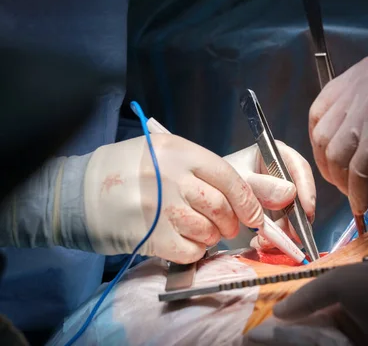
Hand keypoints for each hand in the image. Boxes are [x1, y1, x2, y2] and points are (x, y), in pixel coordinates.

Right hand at [83, 134, 265, 263]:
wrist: (78, 190)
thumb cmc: (127, 169)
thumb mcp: (163, 153)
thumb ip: (199, 168)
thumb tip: (241, 194)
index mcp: (180, 151)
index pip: (228, 177)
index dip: (247, 200)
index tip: (254, 214)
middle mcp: (173, 177)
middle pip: (221, 207)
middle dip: (231, 222)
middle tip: (227, 226)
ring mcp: (161, 208)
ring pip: (208, 231)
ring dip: (212, 237)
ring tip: (203, 233)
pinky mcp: (150, 236)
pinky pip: (190, 251)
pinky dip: (195, 251)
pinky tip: (186, 243)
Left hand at [223, 141, 315, 249]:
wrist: (206, 200)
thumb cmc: (217, 180)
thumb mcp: (238, 180)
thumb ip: (261, 185)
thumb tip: (291, 193)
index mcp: (274, 156)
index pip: (299, 168)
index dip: (306, 189)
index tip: (307, 210)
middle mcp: (281, 175)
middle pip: (301, 197)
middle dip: (296, 219)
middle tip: (290, 236)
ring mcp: (280, 196)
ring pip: (295, 217)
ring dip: (285, 233)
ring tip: (264, 241)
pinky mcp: (276, 214)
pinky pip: (285, 229)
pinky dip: (276, 239)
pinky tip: (260, 242)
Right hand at [271, 260, 367, 345]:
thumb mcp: (341, 283)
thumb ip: (308, 296)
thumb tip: (277, 313)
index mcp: (337, 305)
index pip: (301, 322)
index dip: (280, 332)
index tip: (254, 340)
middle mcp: (346, 327)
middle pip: (312, 340)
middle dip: (289, 342)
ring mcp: (359, 343)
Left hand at [309, 53, 367, 214]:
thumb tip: (357, 139)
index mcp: (364, 72)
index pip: (320, 108)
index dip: (322, 139)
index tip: (333, 159)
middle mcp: (361, 85)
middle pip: (321, 134)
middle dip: (328, 164)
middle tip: (344, 183)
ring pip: (335, 155)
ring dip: (342, 181)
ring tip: (358, 194)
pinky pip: (357, 172)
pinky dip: (358, 193)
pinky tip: (365, 204)